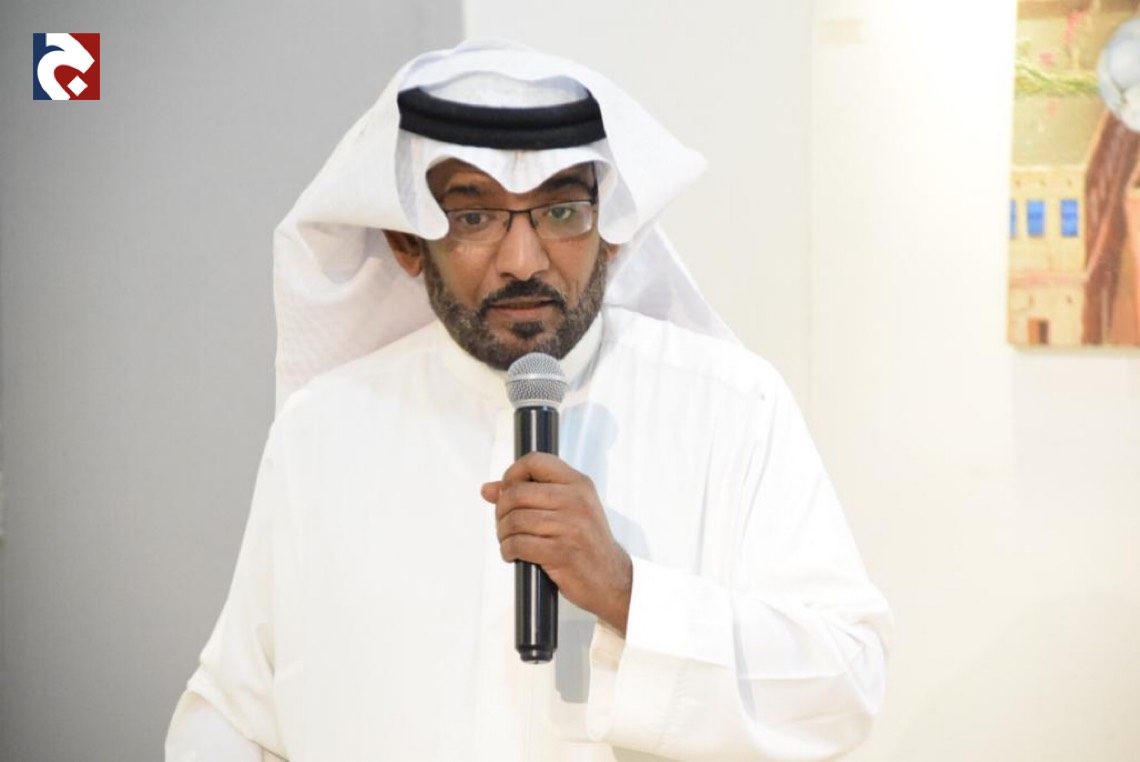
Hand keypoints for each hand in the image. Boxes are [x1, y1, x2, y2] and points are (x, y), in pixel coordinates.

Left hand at [481, 452, 632, 634]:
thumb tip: (488, 489)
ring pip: (515, 520)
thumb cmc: (585, 543)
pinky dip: (508, 550)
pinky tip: (513, 554)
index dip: (512, 474)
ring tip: (508, 541)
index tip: (506, 491)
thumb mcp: (568, 509)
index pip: (535, 461)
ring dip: (503, 534)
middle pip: (517, 493)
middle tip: (504, 524)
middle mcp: (576, 500)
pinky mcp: (563, 553)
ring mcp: (571, 526)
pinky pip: (519, 544)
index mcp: (579, 484)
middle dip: (501, 510)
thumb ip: (530, 494)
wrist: (612, 579)